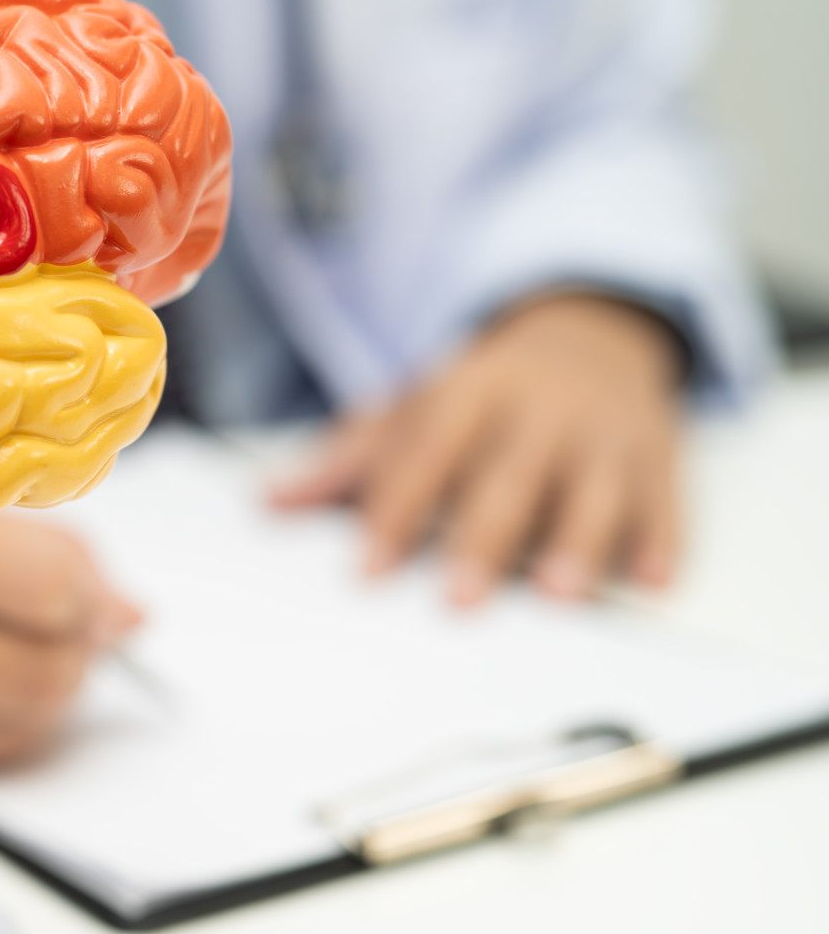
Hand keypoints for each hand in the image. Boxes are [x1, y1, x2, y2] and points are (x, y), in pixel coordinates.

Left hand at [270, 293, 685, 604]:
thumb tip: (269, 500)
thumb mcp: (415, 410)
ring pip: (592, 486)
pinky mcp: (659, 455)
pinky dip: (660, 539)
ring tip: (559, 594)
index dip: (397, 507)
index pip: (427, 449)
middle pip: (508, 473)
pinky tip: (649, 580)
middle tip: (460, 600)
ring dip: (578, 540)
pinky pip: (665, 498)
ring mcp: (603, 430)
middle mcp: (539, 406)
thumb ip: (347, 461)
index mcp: (470, 390)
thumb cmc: (487, 394)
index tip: (368, 567)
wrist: (590, 333)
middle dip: (484, 536)